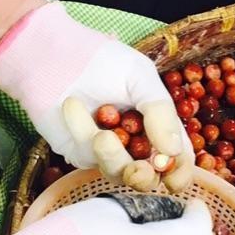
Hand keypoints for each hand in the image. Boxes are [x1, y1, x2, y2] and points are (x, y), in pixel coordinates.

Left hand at [0, 2, 193, 191]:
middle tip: (139, 168)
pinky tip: (71, 106)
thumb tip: (172, 151)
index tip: (173, 178)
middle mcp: (137, 143)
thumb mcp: (140, 77)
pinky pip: (88, 157)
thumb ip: (161, 111)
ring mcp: (109, 152)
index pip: (178, 157)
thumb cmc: (102, 61)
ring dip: (112, 157)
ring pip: (119, 174)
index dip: (179, 172)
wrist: (55, 56)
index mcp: (159, 124)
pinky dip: (82, 132)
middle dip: (145, 177)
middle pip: (150, 178)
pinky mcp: (81, 153)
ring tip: (101, 135)